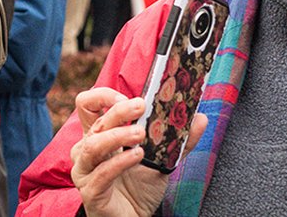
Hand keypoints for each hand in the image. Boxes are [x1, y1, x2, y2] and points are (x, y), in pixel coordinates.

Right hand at [69, 89, 205, 216]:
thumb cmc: (139, 188)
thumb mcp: (161, 160)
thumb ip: (178, 141)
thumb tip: (201, 118)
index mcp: (98, 135)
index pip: (87, 104)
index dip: (104, 96)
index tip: (129, 97)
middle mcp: (86, 148)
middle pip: (95, 120)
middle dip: (119, 110)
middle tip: (142, 105)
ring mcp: (85, 170)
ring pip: (93, 145)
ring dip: (118, 135)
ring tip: (142, 133)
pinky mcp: (90, 191)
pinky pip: (102, 173)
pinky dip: (120, 162)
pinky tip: (138, 156)